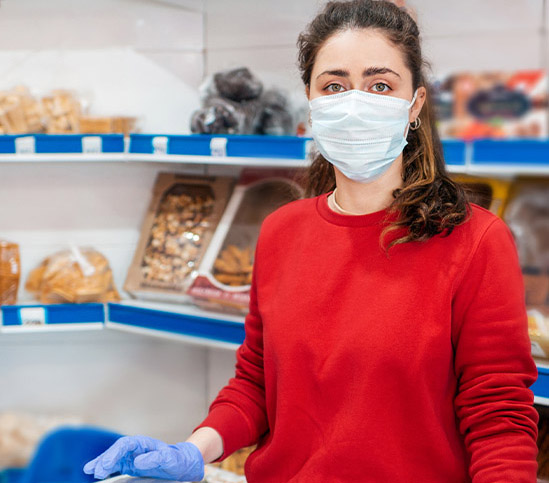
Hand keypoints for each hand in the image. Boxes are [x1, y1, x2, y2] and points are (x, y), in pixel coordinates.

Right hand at [83, 435, 203, 480]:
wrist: (180, 464)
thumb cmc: (175, 460)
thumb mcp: (169, 459)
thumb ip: (156, 458)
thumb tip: (138, 460)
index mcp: (143, 443)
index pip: (125, 445)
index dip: (114, 454)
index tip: (106, 465)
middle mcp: (134, 448)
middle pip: (116, 451)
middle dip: (105, 459)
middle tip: (96, 471)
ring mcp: (130, 457)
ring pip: (113, 458)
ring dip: (101, 463)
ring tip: (89, 470)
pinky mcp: (129, 466)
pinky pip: (115, 466)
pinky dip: (105, 468)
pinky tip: (95, 472)